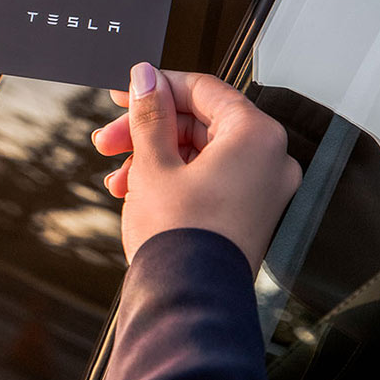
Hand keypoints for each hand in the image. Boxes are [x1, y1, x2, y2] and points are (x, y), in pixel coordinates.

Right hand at [92, 63, 301, 274]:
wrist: (188, 300)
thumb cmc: (181, 238)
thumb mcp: (153, 163)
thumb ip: (149, 113)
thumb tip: (145, 78)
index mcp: (256, 136)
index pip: (203, 89)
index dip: (157, 87)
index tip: (127, 91)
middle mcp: (269, 159)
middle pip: (199, 122)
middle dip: (148, 130)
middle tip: (110, 137)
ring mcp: (262, 189)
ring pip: (199, 152)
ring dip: (152, 156)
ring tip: (117, 174)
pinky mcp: (248, 212)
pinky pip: (208, 178)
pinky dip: (171, 178)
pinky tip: (135, 190)